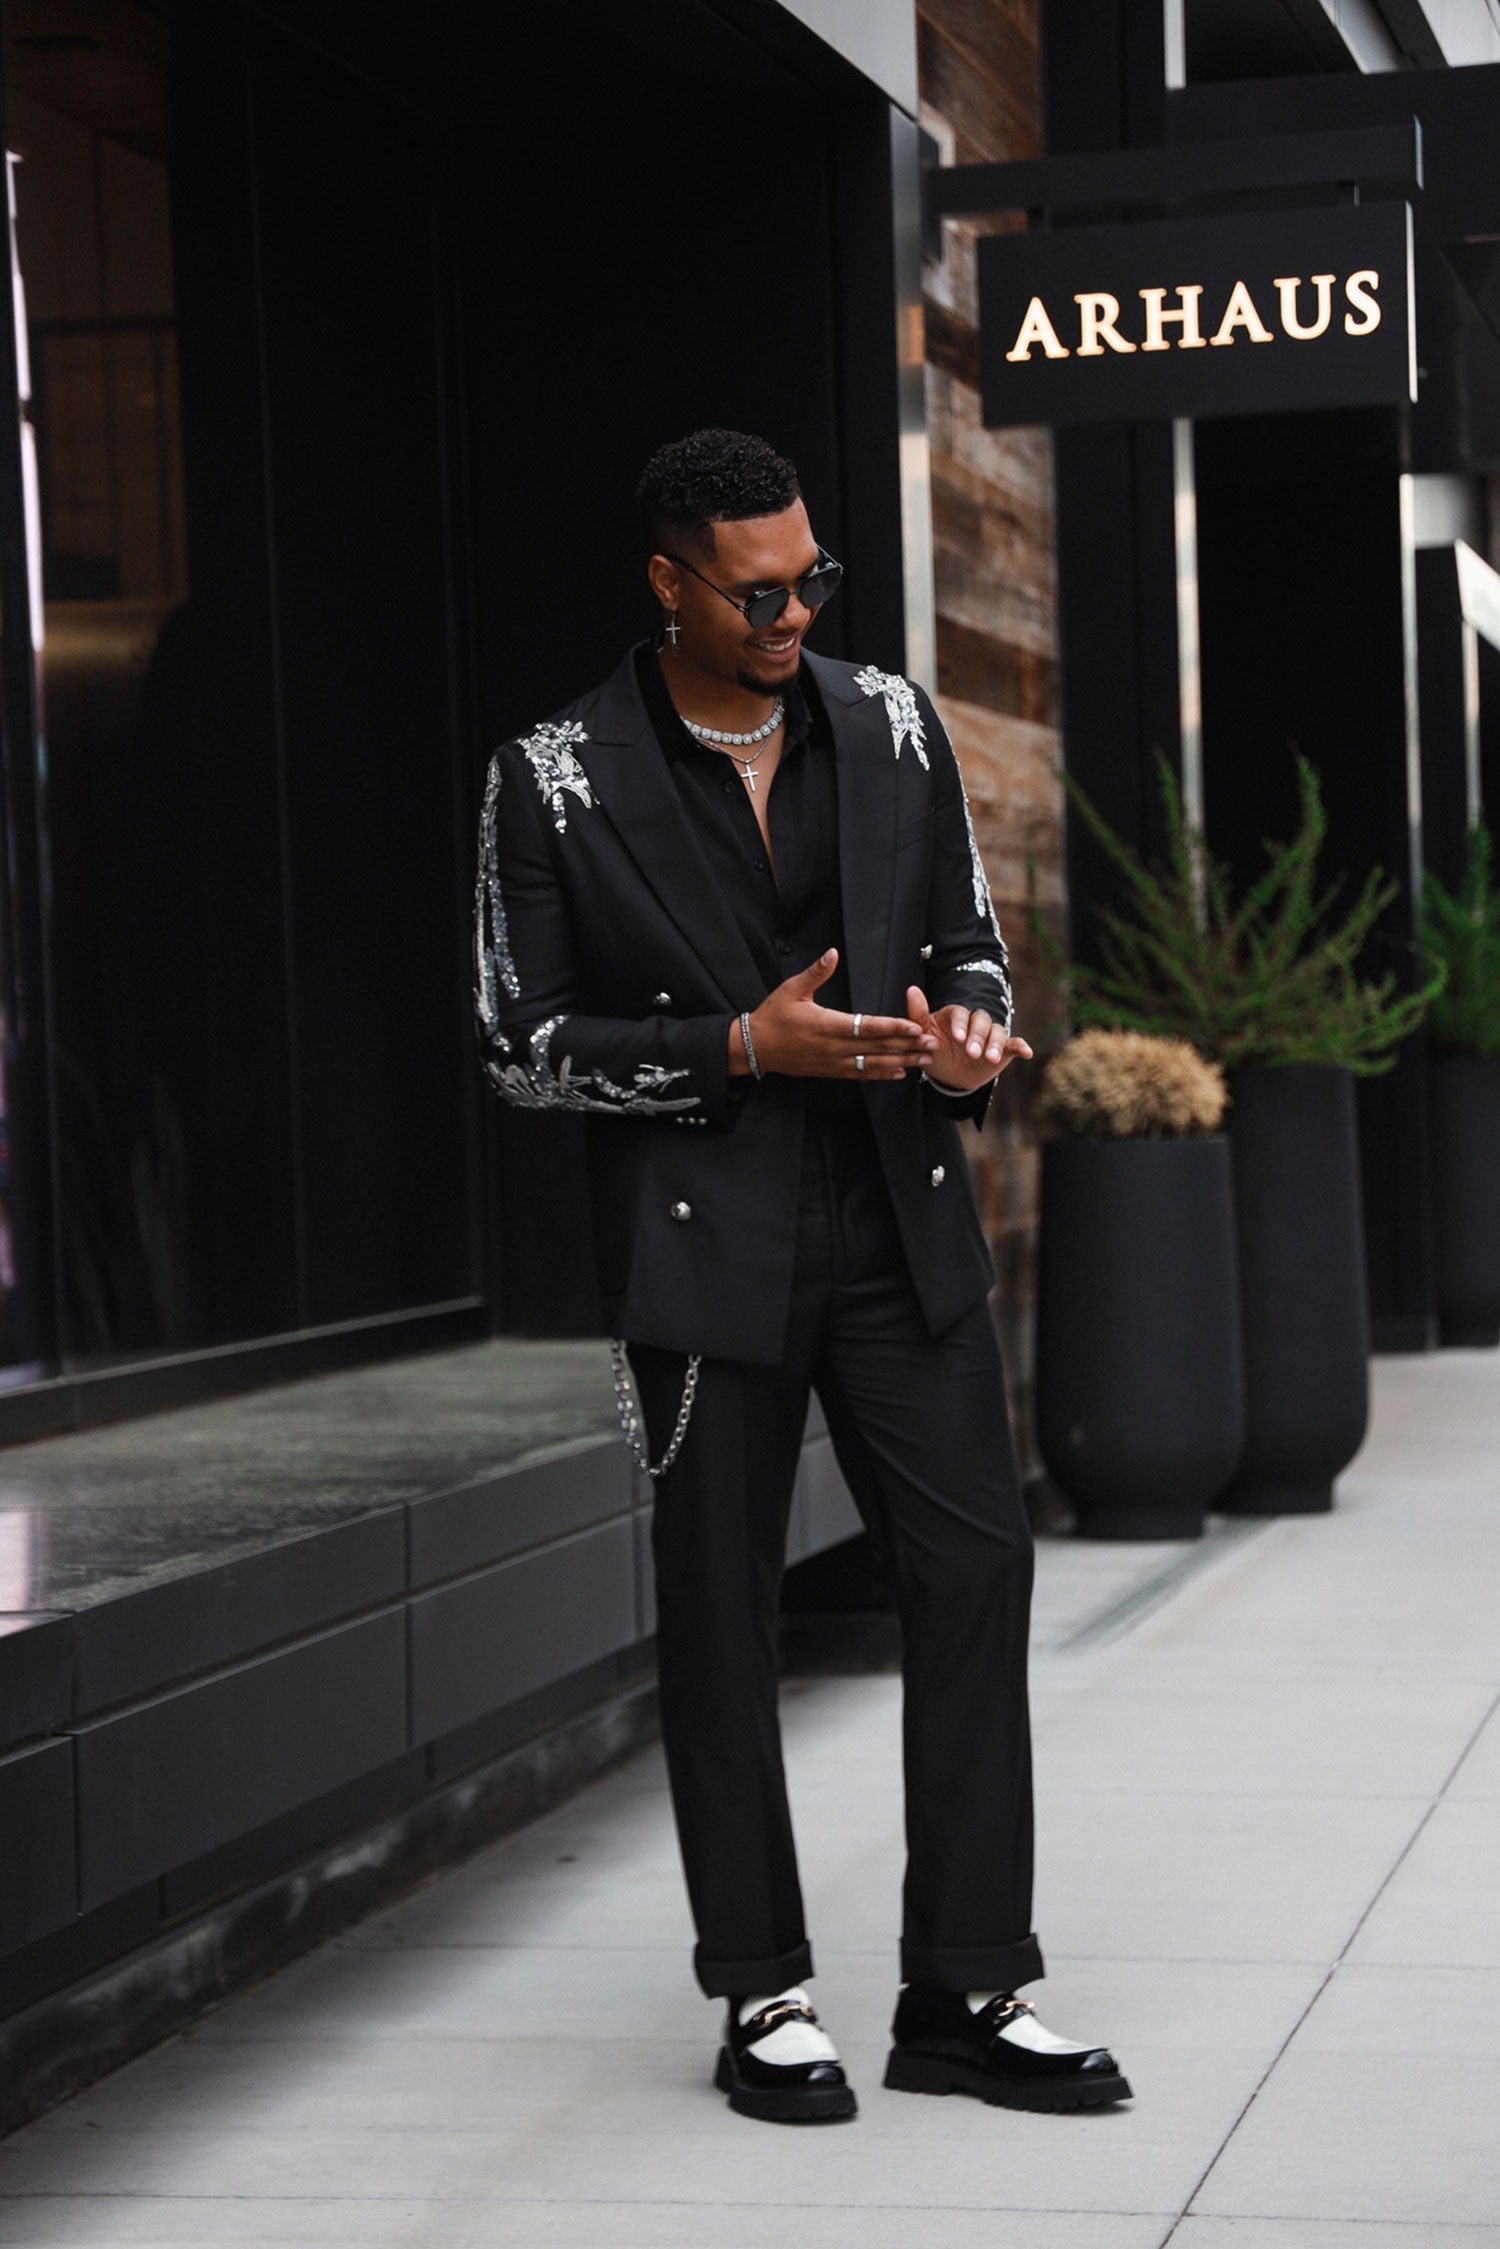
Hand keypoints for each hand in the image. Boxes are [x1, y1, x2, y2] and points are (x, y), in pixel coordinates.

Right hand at [731, 950, 937, 1079]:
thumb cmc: (773, 1016)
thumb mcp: (791, 989)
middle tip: (932, 1044)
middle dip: (907, 1046)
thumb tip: (833, 953)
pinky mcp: (830, 1071)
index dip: (892, 1027)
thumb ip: (816, 972)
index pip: (866, 1027)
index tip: (914, 1026)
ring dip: (901, 1062)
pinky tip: (899, 1073)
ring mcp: (833, 1062)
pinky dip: (881, 1074)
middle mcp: (833, 1048)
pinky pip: (860, 1074)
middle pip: (877, 1048)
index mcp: (826, 1025)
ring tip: (924, 1059)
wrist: (755, 1048)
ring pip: (873, 1064)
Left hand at [906, 985, 1033, 1092]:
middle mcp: (975, 1022)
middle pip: (981, 1021)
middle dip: (978, 1036)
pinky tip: (1027, 1052)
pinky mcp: (1002, 1049)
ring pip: (997, 1032)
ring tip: (990, 1058)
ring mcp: (990, 1035)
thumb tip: (911, 989)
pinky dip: (1021, 1047)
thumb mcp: (924, 1036)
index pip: (961, 1013)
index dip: (961, 1024)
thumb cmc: (934, 1050)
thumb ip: (918, 1015)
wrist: (948, 1076)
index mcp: (956, 1016)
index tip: (958, 1037)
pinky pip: (1013, 1045)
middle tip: (972, 1052)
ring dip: (995, 1044)